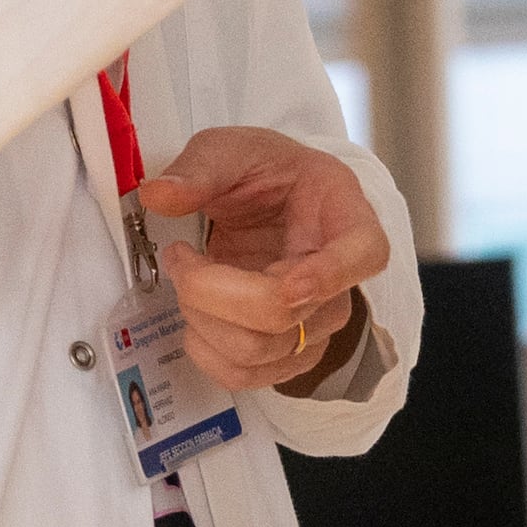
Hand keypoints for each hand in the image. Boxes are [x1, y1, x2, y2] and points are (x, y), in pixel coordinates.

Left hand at [138, 124, 393, 391]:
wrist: (264, 202)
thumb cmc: (263, 175)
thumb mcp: (231, 150)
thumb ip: (199, 168)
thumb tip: (160, 195)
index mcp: (343, 213)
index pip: (365, 254)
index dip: (332, 275)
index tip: (290, 284)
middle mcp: (342, 276)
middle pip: (287, 314)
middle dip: (212, 292)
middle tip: (180, 258)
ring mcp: (319, 321)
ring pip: (261, 351)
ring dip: (202, 320)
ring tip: (188, 280)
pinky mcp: (290, 353)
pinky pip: (247, 376)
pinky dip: (206, 353)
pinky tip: (198, 317)